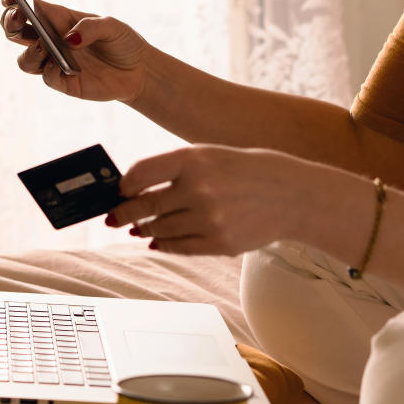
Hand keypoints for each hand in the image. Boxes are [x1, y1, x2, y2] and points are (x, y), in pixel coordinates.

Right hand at [0, 0, 150, 103]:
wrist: (138, 71)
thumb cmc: (123, 42)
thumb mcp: (113, 27)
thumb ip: (91, 28)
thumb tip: (68, 39)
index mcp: (59, 19)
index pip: (29, 7)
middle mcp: (51, 40)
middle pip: (15, 31)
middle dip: (10, 22)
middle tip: (17, 17)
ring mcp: (54, 62)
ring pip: (25, 59)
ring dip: (29, 52)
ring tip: (44, 46)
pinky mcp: (64, 82)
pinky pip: (46, 77)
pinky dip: (49, 71)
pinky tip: (61, 66)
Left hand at [105, 145, 306, 255]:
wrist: (291, 194)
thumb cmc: (243, 171)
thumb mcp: (208, 156)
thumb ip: (171, 170)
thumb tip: (130, 192)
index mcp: (193, 160)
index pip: (140, 174)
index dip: (123, 186)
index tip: (118, 192)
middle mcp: (199, 189)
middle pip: (144, 207)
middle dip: (124, 214)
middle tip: (113, 218)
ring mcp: (210, 219)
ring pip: (159, 230)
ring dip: (144, 230)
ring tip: (138, 228)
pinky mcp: (219, 243)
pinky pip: (178, 248)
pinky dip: (163, 245)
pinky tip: (157, 241)